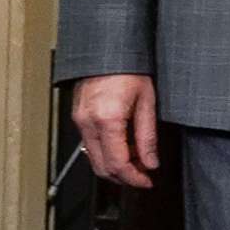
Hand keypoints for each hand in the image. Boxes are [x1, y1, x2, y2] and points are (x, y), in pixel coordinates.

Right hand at [72, 73, 160, 188]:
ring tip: (137, 159)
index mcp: (107, 119)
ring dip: (114, 166)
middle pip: (101, 167)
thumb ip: (147, 136)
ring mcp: (80, 120)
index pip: (118, 164)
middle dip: (123, 177)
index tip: (146, 181)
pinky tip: (123, 145)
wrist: (109, 47)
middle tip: (143, 175)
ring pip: (94, 158)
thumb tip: (150, 162)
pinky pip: (90, 144)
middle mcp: (88, 122)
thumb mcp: (147, 101)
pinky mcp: (78, 116)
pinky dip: (106, 152)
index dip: (134, 179)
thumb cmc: (129, 67)